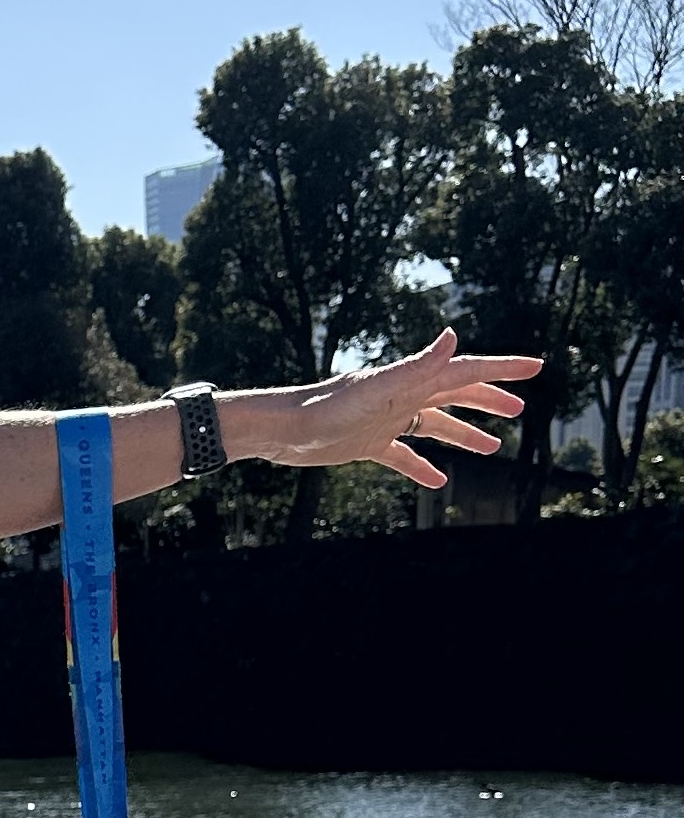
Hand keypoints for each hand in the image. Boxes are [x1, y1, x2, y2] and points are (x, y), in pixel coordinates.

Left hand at [246, 330, 539, 490]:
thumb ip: (416, 365)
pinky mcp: (367, 445)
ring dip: (464, 434)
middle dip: (489, 399)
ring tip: (494, 449)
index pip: (466, 370)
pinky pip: (402, 456)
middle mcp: (402, 397)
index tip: (536, 367)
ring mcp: (385, 421)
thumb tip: (452, 335)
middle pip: (455, 394)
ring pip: (434, 425)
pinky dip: (421, 467)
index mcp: (411, 381)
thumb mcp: (378, 388)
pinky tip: (437, 482)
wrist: (282, 431)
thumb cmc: (326, 407)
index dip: (502, 369)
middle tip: (519, 408)